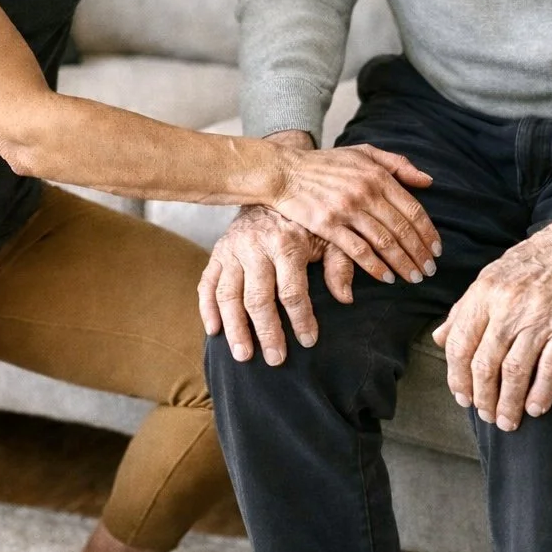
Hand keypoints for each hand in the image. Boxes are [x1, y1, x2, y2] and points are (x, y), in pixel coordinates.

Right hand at [199, 206, 355, 363]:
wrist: (269, 191)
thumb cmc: (304, 222)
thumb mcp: (328, 236)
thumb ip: (340, 265)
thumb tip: (345, 298)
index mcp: (286, 243)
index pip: (292, 290)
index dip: (301, 319)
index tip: (309, 341)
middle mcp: (256, 247)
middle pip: (258, 297)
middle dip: (267, 332)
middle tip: (276, 360)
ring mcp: (232, 251)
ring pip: (228, 295)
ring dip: (235, 328)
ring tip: (243, 355)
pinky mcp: (216, 253)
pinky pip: (207, 283)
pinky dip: (207, 308)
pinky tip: (214, 331)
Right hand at [270, 131, 440, 286]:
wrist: (284, 171)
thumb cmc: (325, 164)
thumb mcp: (363, 152)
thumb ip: (397, 164)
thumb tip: (428, 181)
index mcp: (376, 175)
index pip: (412, 209)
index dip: (428, 232)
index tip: (436, 250)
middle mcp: (365, 192)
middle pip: (402, 229)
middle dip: (419, 253)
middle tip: (429, 271)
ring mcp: (346, 209)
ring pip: (384, 242)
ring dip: (403, 263)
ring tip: (413, 277)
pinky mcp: (328, 225)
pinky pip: (358, 251)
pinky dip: (376, 267)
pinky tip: (387, 278)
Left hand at [431, 211, 551, 430]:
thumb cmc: (536, 259)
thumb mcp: (492, 274)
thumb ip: (464, 308)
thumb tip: (440, 338)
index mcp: (484, 292)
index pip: (459, 344)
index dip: (457, 377)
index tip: (462, 397)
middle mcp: (508, 305)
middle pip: (485, 364)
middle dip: (482, 397)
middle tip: (486, 416)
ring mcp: (540, 316)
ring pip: (515, 372)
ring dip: (509, 403)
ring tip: (507, 421)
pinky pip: (551, 367)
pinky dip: (542, 393)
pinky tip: (537, 409)